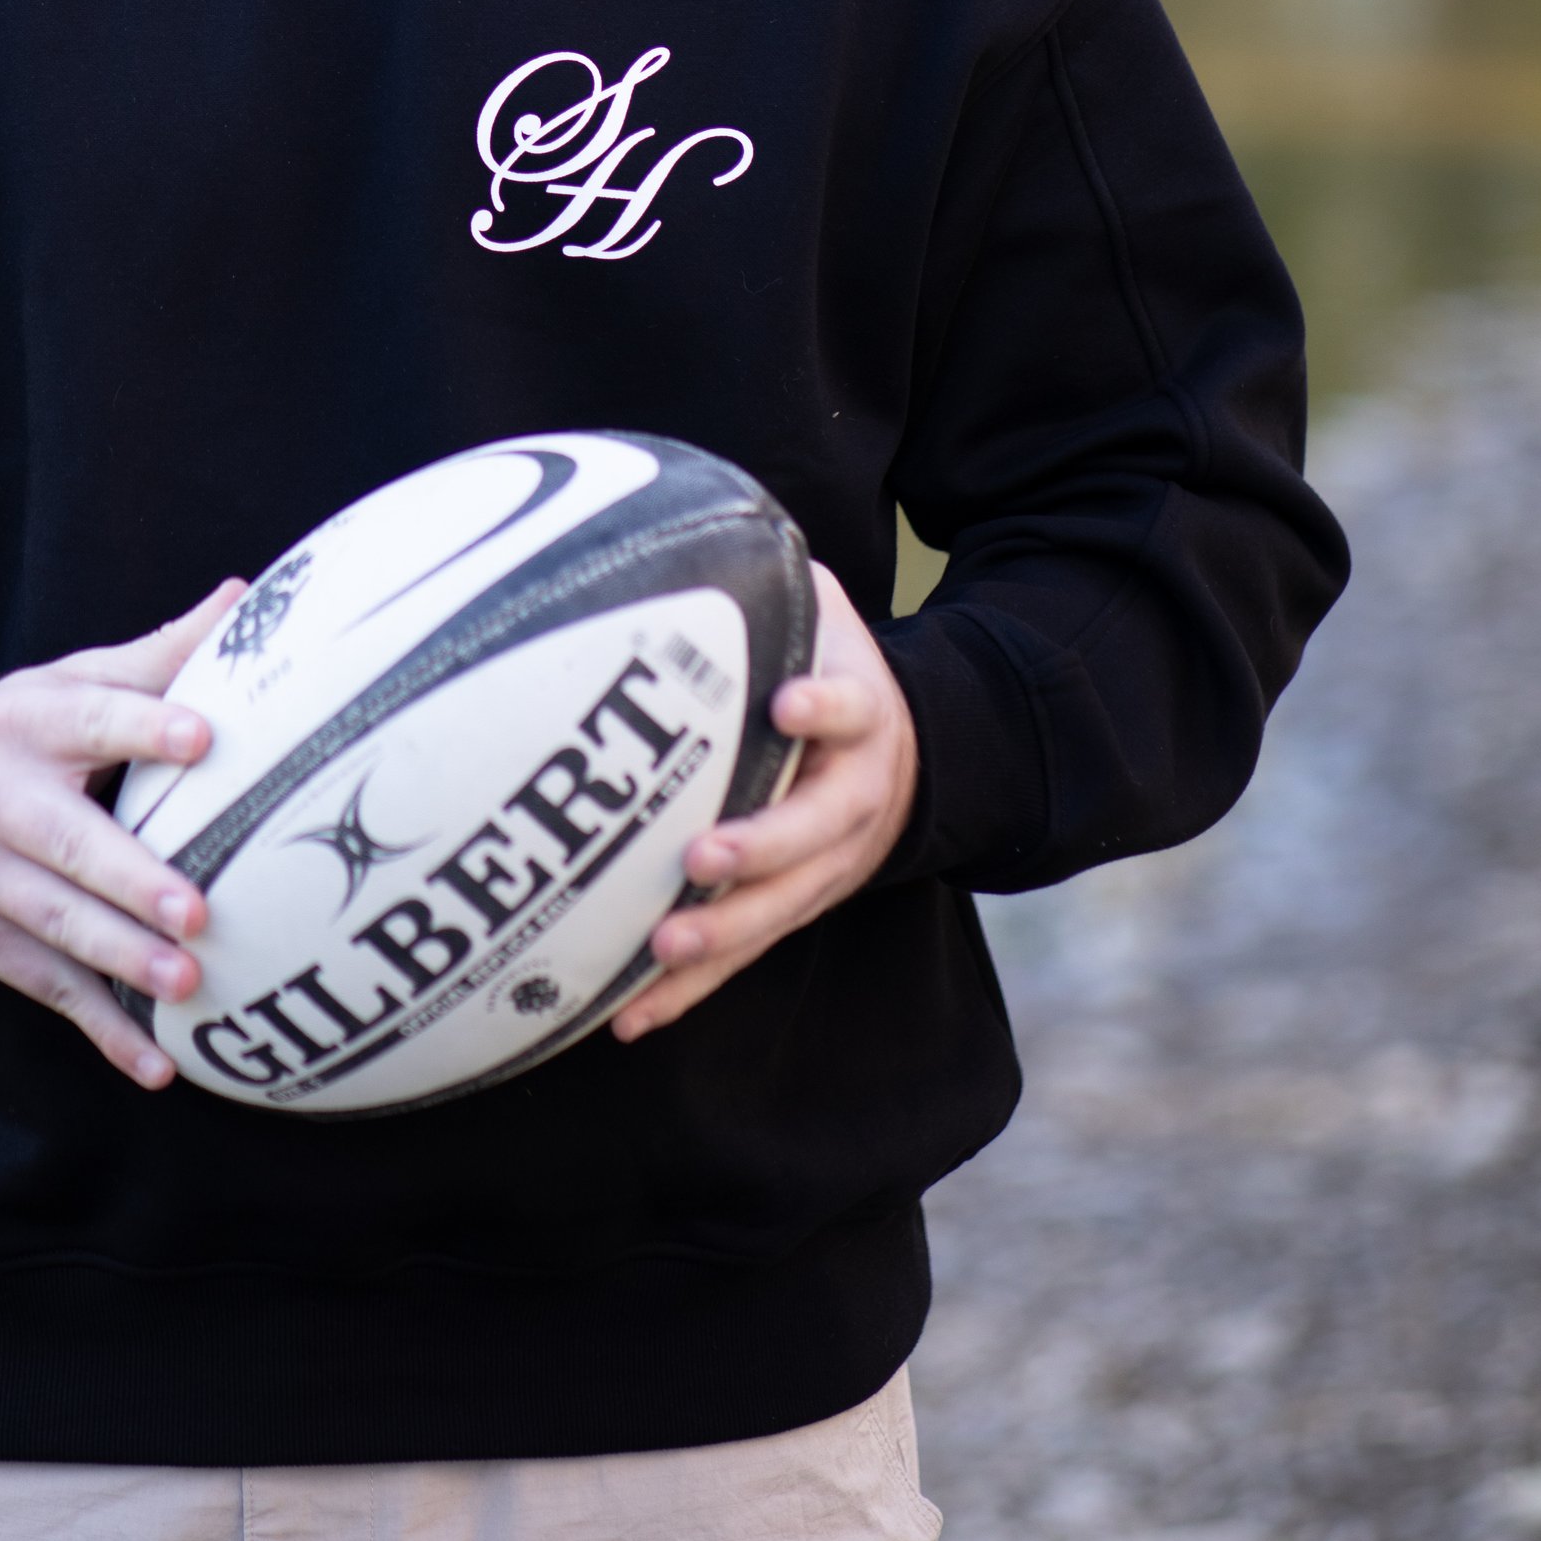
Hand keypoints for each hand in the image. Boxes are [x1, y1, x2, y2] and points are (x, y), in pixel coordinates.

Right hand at [0, 580, 245, 1089]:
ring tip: (186, 982)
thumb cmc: (21, 734)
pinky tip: (153, 1063)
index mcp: (31, 721)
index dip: (145, 728)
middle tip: (198, 910)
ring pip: (56, 922)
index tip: (202, 740)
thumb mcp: (71, 684)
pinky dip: (99, 1028)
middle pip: (68, 842)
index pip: (93, 720)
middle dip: (132, 880)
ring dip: (121, 959)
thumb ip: (157, 656)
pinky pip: (44, 986)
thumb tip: (245, 595)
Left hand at [612, 562, 917, 1043]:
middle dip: (760, 848)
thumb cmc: (831, 666)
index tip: (785, 702)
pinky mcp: (793, 908)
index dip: (822, 705)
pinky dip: (688, 990)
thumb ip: (773, 578)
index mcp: (861, 713)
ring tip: (661, 949)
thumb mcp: (823, 609)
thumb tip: (684, 522)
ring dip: (721, 935)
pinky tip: (629, 1018)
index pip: (848, 706)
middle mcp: (851, 798)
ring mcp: (826, 865)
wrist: (911, 753)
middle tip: (702, 857)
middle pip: (814, 831)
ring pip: (779, 909)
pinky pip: (741, 956)